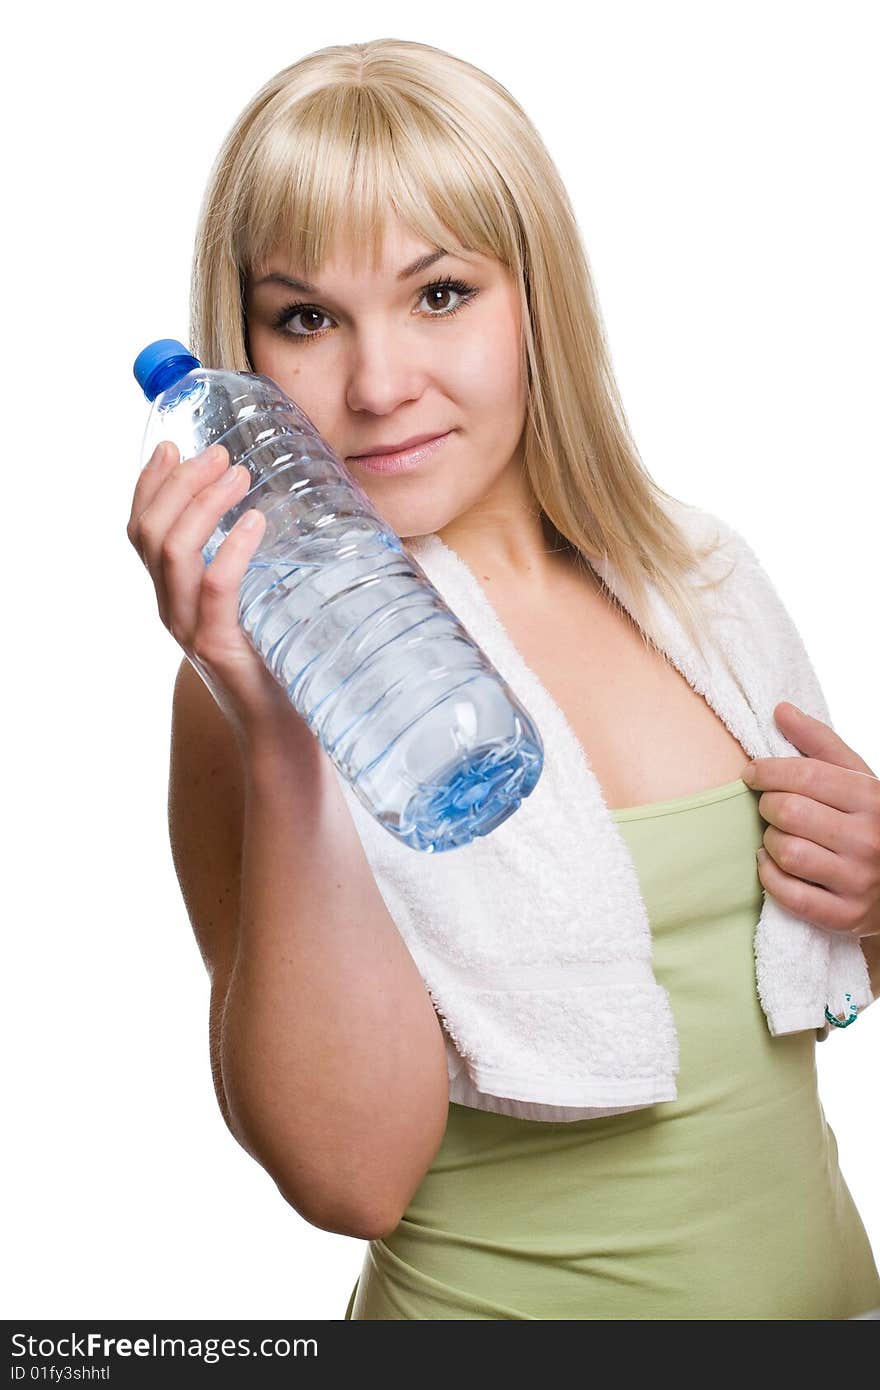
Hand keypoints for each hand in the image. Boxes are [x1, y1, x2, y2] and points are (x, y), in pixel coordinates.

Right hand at [127, 439, 314, 754]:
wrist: (282, 730)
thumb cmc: (276, 661)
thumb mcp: (256, 603)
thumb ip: (253, 565)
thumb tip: (283, 509)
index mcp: (173, 594)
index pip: (141, 530)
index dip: (150, 484)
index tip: (172, 445)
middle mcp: (171, 609)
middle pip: (150, 531)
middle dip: (181, 482)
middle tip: (221, 455)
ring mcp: (189, 629)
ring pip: (173, 551)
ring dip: (204, 503)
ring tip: (239, 476)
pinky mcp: (217, 646)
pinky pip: (214, 587)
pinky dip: (232, 548)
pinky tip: (255, 522)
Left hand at [743, 701, 879, 938]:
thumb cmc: (871, 821)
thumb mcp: (857, 779)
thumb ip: (819, 743)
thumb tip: (780, 710)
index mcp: (873, 800)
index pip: (806, 775)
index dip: (768, 770)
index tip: (753, 773)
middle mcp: (870, 840)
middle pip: (789, 812)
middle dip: (768, 805)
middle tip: (769, 806)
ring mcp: (858, 881)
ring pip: (786, 851)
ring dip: (768, 841)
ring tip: (775, 836)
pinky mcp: (844, 916)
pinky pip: (787, 893)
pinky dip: (769, 876)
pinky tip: (773, 864)